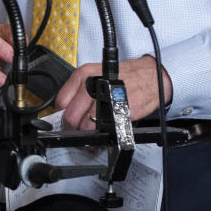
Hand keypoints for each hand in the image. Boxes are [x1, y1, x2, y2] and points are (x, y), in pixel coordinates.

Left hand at [56, 55, 173, 130]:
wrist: (149, 77)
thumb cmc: (123, 77)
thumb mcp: (95, 75)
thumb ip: (78, 92)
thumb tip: (65, 111)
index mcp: (83, 75)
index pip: (61, 101)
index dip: (62, 115)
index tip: (67, 121)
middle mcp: (93, 85)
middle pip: (71, 116)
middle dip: (73, 128)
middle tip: (78, 132)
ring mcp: (106, 98)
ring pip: (86, 125)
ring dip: (87, 135)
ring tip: (91, 136)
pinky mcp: (120, 110)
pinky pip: (105, 129)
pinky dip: (103, 135)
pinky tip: (105, 133)